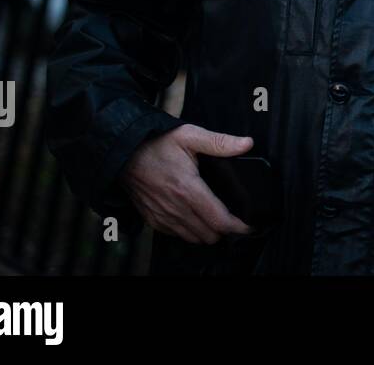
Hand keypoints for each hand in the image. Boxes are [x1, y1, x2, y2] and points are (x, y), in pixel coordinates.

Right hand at [120, 124, 254, 243]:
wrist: (123, 153)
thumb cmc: (156, 143)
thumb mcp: (190, 135)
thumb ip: (220, 142)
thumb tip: (246, 144)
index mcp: (188, 189)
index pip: (219, 220)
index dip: (238, 226)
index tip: (250, 225)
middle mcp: (175, 208)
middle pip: (209, 234)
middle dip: (226, 230)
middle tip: (235, 218)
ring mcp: (163, 216)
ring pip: (194, 238)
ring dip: (208, 232)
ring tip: (217, 219)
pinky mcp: (153, 219)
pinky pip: (177, 235)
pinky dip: (190, 231)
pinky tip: (196, 217)